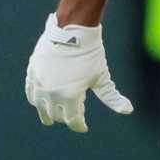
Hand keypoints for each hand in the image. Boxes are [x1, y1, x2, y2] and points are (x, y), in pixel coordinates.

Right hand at [25, 13, 132, 132]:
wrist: (72, 32)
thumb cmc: (90, 56)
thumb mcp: (102, 78)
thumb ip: (112, 97)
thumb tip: (129, 110)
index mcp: (70, 95)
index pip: (73, 120)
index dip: (79, 126)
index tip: (84, 127)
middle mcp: (51, 92)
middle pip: (57, 116)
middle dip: (67, 118)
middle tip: (74, 116)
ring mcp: (39, 82)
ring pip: (41, 107)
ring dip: (48, 113)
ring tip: (53, 117)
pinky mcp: (32, 73)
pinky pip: (31, 93)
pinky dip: (37, 100)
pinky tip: (42, 102)